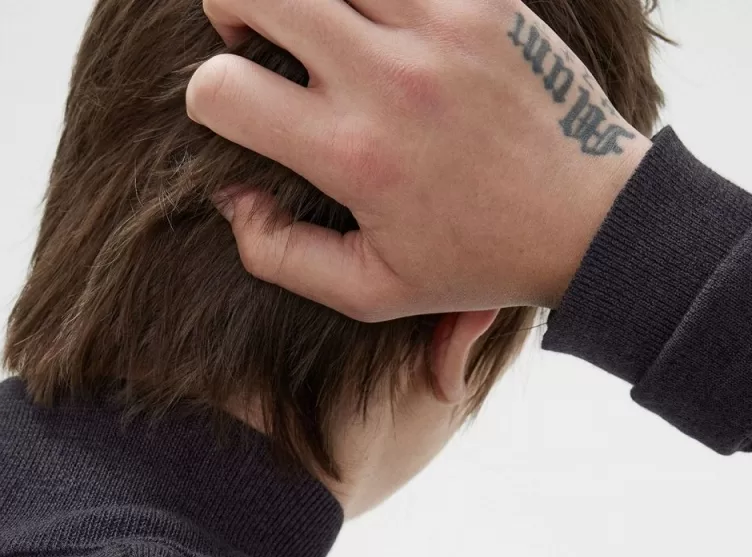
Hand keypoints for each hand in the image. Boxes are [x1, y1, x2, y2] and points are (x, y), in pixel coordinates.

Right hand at [186, 0, 652, 320]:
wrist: (585, 218)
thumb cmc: (472, 261)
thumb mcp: (370, 291)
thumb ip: (281, 255)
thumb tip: (229, 195)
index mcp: (354, 156)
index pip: (224, 89)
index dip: (207, 98)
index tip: (238, 112)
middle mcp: (389, 81)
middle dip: (229, 7)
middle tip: (250, 36)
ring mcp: (438, 26)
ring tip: (313, 19)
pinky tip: (371, 18)